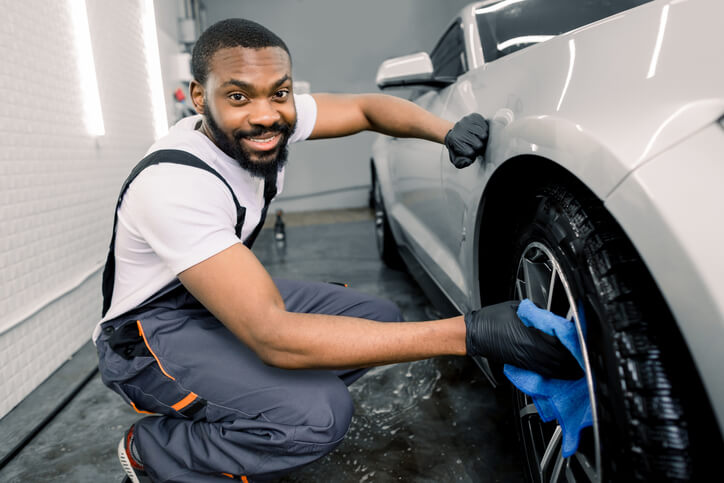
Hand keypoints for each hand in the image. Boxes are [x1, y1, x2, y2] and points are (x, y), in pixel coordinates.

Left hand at [444, 113, 488, 168]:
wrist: (455, 132)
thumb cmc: (458, 145)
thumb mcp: (456, 157)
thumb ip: (460, 162)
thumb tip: (466, 162)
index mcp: (455, 140)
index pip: (470, 152)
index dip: (472, 154)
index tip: (469, 151)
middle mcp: (460, 129)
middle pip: (479, 144)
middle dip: (478, 147)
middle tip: (474, 144)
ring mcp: (467, 121)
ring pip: (484, 135)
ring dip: (482, 139)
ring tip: (477, 138)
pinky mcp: (474, 116)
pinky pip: (485, 125)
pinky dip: (484, 130)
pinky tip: (478, 131)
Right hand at [464, 301, 582, 379]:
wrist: (475, 334)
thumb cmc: (492, 320)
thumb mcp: (516, 308)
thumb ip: (536, 313)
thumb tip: (550, 317)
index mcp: (530, 338)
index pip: (559, 346)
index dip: (573, 346)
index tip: (581, 342)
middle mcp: (530, 353)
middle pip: (560, 362)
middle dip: (574, 361)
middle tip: (584, 357)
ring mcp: (527, 361)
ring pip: (553, 370)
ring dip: (567, 369)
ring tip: (578, 366)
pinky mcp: (523, 365)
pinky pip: (544, 371)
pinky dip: (556, 371)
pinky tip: (561, 369)